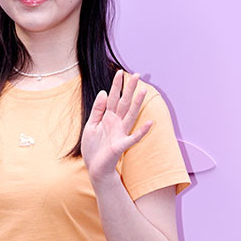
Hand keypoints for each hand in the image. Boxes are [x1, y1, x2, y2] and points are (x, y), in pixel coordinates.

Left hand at [81, 70, 152, 184]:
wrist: (94, 168)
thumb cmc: (93, 148)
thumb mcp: (90, 125)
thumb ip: (97, 110)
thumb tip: (103, 92)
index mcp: (108, 118)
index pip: (113, 98)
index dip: (116, 86)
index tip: (120, 72)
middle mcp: (116, 123)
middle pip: (124, 103)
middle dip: (129, 89)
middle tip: (136, 74)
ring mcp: (120, 133)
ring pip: (130, 115)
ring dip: (137, 104)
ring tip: (143, 91)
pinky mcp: (121, 145)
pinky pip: (134, 138)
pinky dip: (142, 131)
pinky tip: (149, 123)